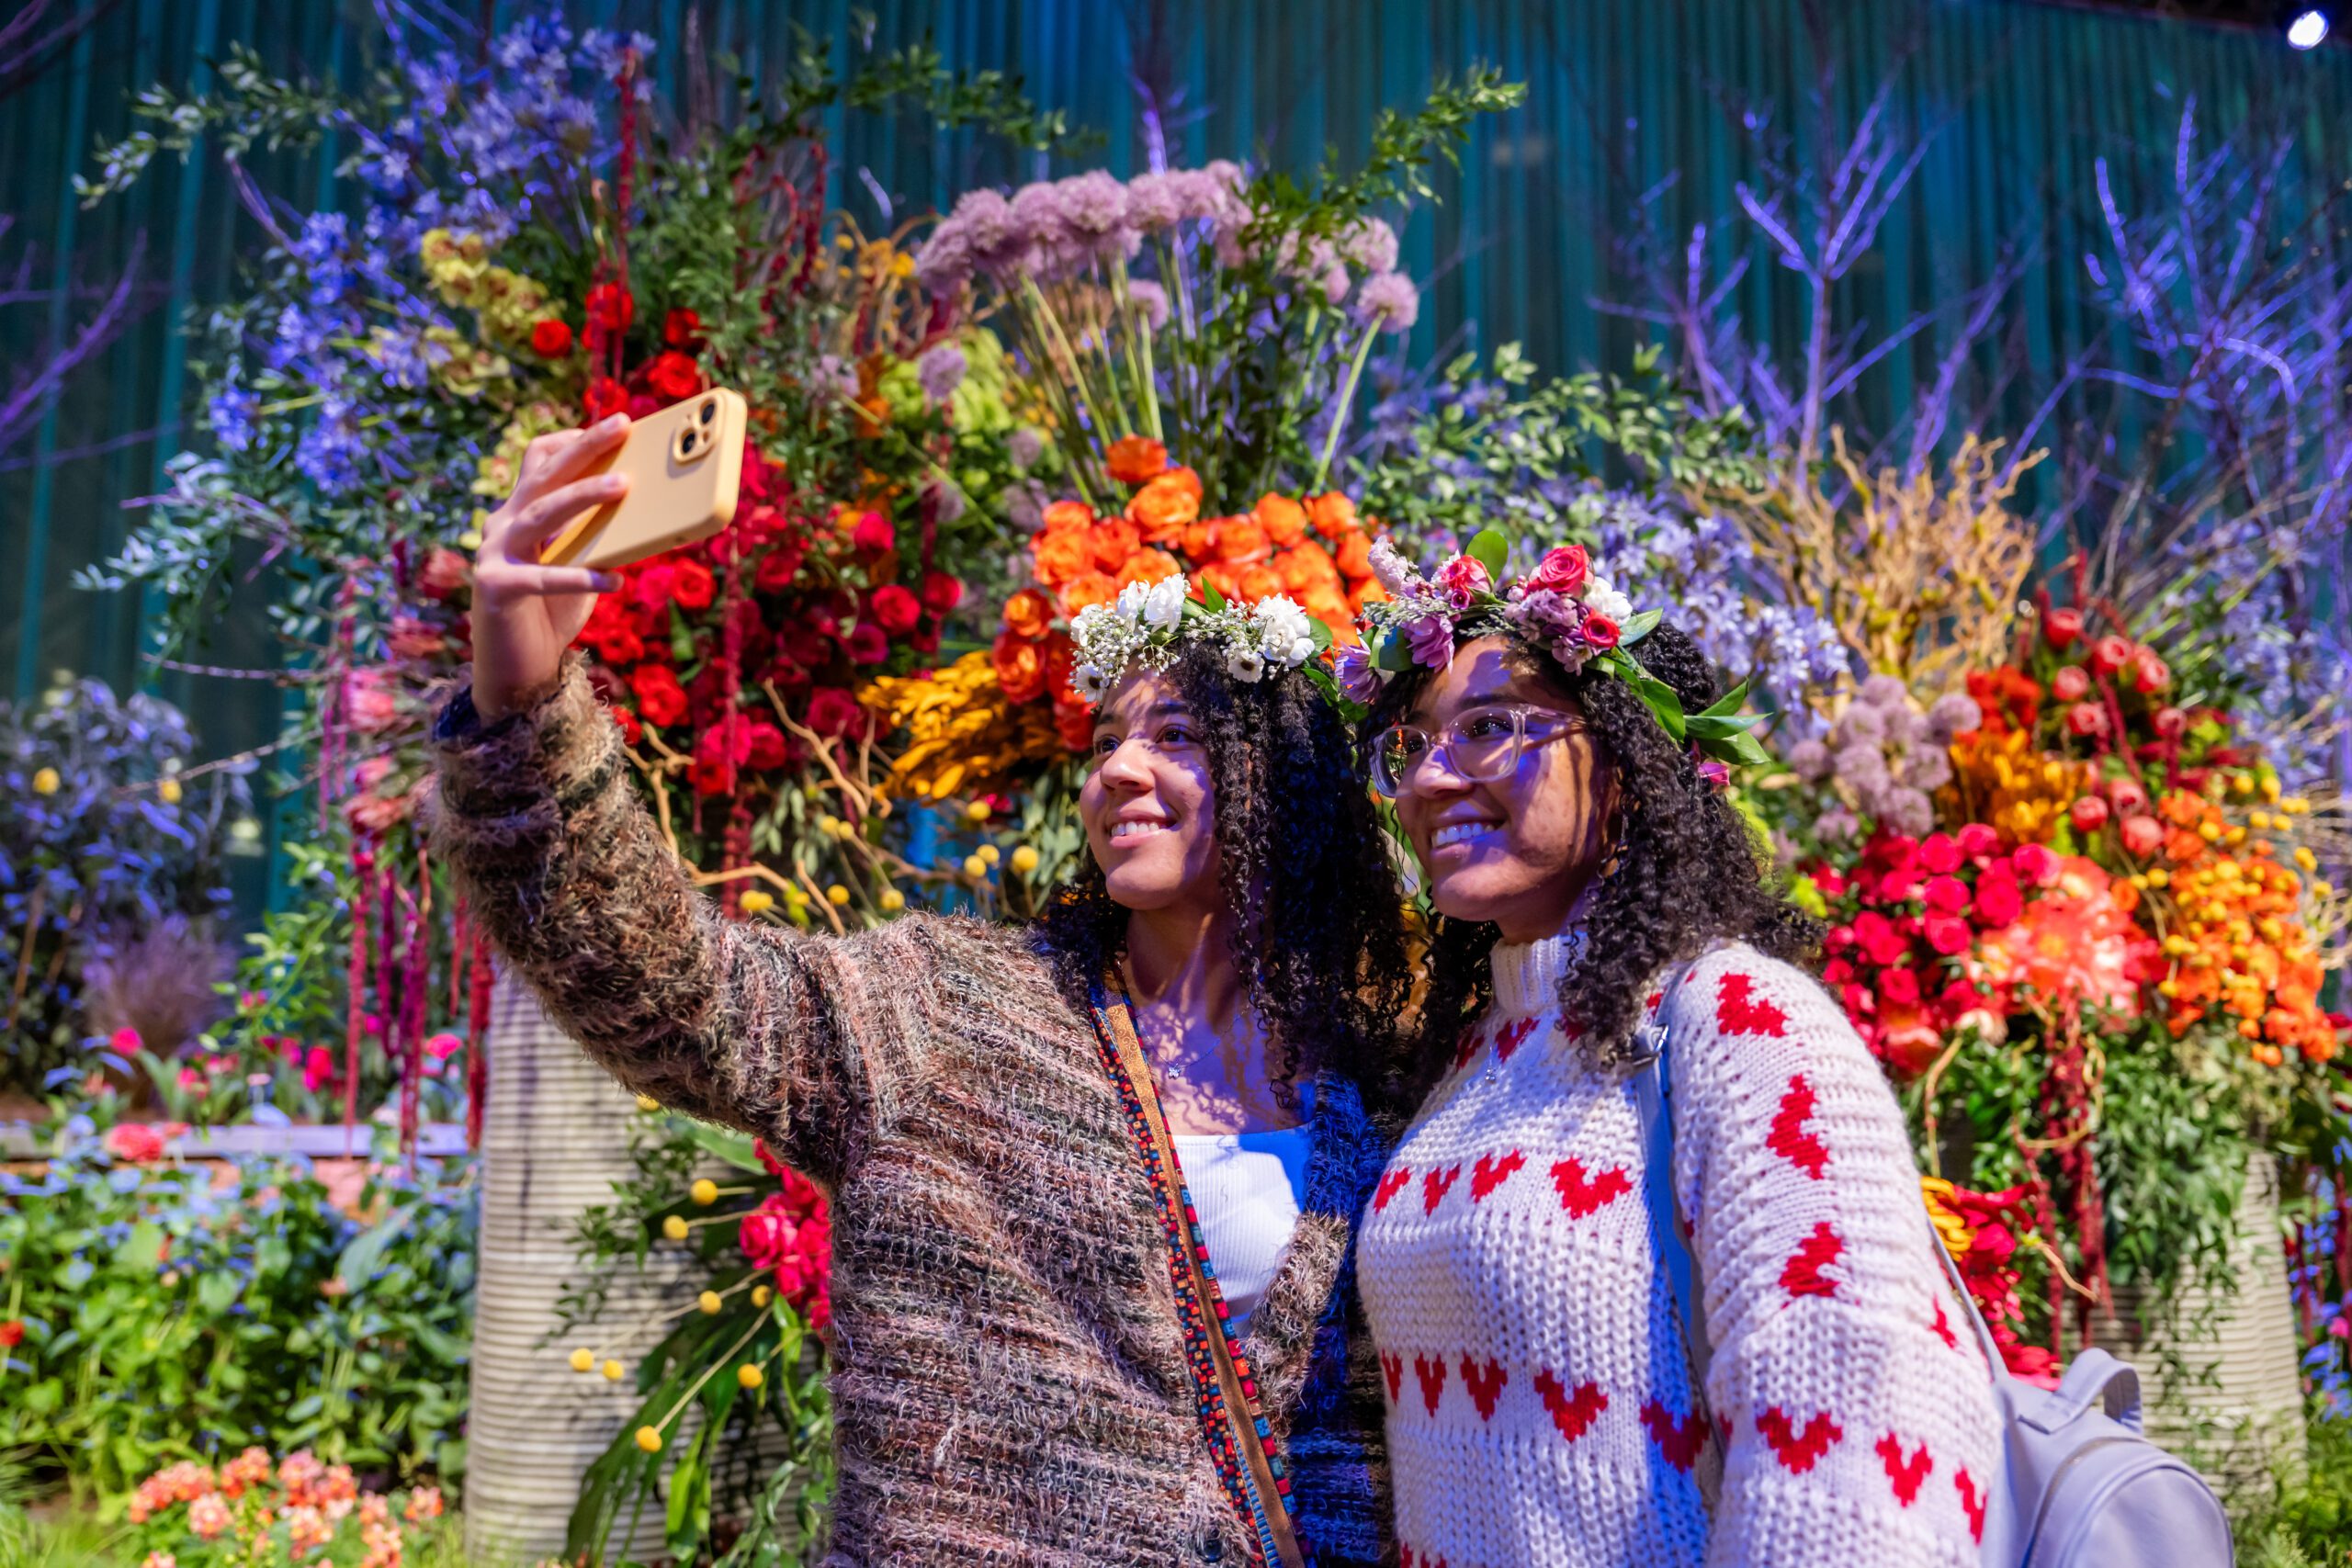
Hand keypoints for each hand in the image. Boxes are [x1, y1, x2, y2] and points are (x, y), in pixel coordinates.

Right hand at [471, 413, 631, 719]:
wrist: (518, 667)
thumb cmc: (554, 611)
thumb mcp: (583, 564)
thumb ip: (602, 537)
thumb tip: (650, 511)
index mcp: (521, 511)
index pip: (540, 459)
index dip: (574, 440)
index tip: (615, 426)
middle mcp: (503, 524)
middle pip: (544, 473)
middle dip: (584, 447)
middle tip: (622, 424)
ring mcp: (495, 553)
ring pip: (541, 512)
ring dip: (583, 496)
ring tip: (624, 485)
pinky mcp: (496, 587)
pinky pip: (543, 578)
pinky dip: (580, 576)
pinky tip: (615, 579)